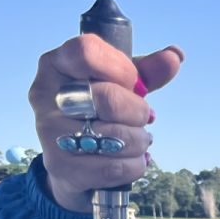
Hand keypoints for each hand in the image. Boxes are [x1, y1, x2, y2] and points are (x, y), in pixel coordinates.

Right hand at [28, 35, 183, 212]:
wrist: (73, 165)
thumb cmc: (98, 115)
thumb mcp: (119, 87)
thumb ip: (145, 71)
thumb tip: (175, 56)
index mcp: (56, 64)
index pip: (87, 51)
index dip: (121, 68)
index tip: (134, 83)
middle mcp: (45, 95)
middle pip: (108, 99)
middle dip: (138, 112)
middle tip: (144, 118)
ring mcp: (50, 132)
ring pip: (115, 136)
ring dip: (140, 141)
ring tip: (139, 141)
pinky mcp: (60, 166)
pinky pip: (115, 167)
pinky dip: (135, 166)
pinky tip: (134, 161)